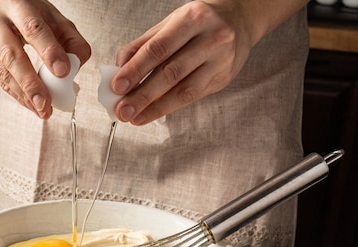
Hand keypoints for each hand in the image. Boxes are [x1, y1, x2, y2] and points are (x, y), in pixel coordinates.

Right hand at [0, 0, 90, 118]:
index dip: (48, 51)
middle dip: (30, 83)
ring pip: (2, 72)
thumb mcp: (54, 17)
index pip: (33, 28)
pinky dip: (16, 94)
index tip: (63, 72)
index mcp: (16, 3)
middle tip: (46, 104)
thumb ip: (71, 40)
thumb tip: (76, 65)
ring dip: (23, 95)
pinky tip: (30, 104)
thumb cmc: (28, 11)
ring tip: (42, 110)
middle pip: (12, 55)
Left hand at [111, 0, 255, 124]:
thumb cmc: (199, 22)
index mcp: (192, 19)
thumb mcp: (169, 23)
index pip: (158, 49)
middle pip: (171, 73)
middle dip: (143, 95)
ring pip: (184, 91)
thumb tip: (119, 69)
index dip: (136, 70)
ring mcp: (220, 61)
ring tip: (135, 117)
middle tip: (123, 109)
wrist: (239, 20)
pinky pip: (193, 97)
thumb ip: (143, 45)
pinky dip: (169, 107)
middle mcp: (211, 39)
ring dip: (155, 108)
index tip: (117, 86)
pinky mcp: (223, 78)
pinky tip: (152, 113)